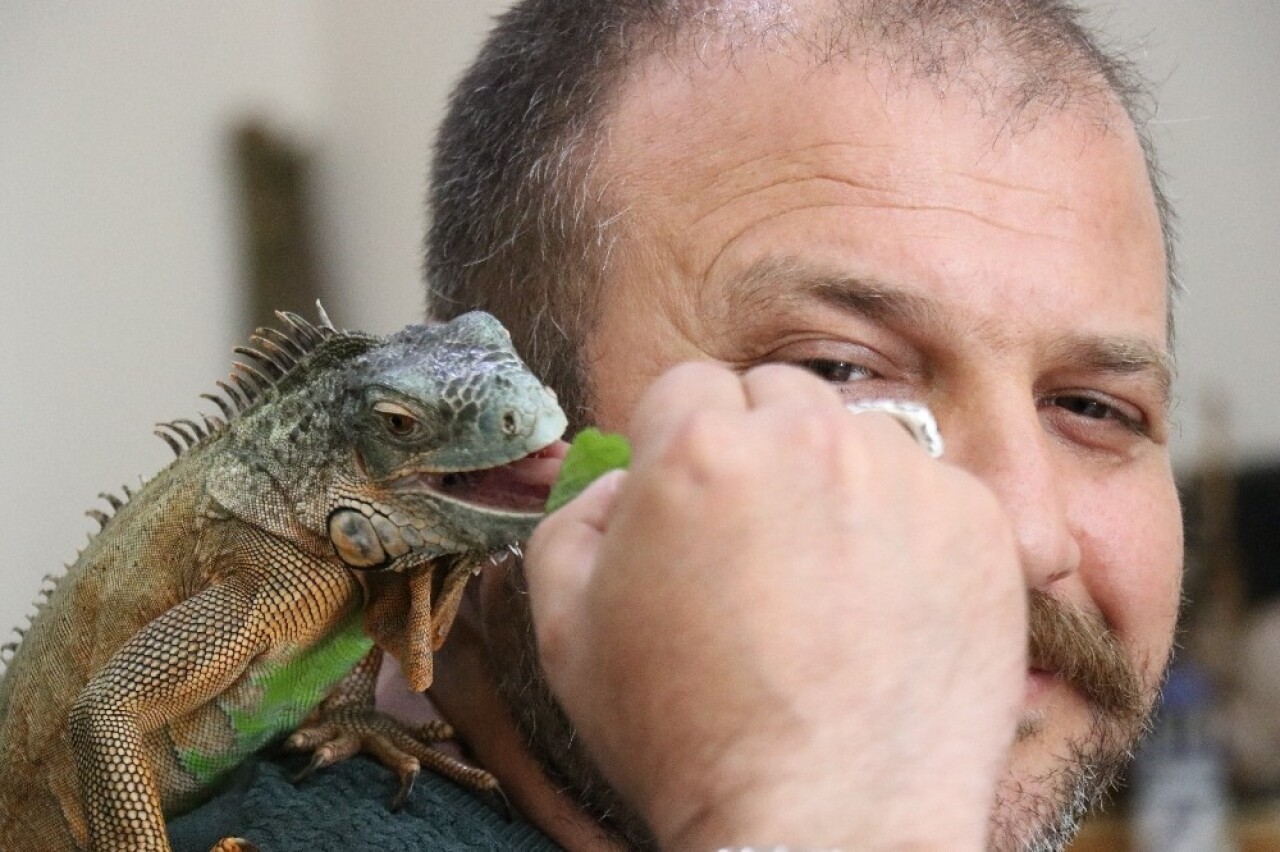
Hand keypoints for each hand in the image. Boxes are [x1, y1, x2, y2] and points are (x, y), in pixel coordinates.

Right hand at [525, 362, 1024, 849]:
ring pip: (858, 438)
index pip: (688, 386)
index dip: (680, 443)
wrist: (828, 826)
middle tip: (758, 542)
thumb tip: (620, 482)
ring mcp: (908, 476)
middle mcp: (810, 438)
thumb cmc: (687, 737)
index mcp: (701, 449)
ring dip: (836, 483)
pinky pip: (932, 490)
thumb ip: (573, 522)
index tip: (693, 499)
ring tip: (827, 582)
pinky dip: (908, 529)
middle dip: (758, 449)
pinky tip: (887, 604)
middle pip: (776, 396)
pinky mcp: (982, 522)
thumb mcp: (564, 632)